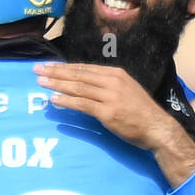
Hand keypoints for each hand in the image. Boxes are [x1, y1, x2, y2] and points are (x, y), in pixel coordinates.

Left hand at [36, 62, 194, 186]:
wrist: (157, 128)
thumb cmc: (141, 112)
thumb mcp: (126, 90)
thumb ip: (107, 86)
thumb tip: (85, 84)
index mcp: (116, 74)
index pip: (84, 68)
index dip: (65, 67)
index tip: (49, 66)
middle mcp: (112, 81)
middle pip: (78, 75)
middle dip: (56, 72)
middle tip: (37, 70)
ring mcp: (110, 97)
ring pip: (78, 88)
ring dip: (57, 85)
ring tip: (40, 83)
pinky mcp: (108, 113)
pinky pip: (82, 105)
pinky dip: (67, 101)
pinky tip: (54, 99)